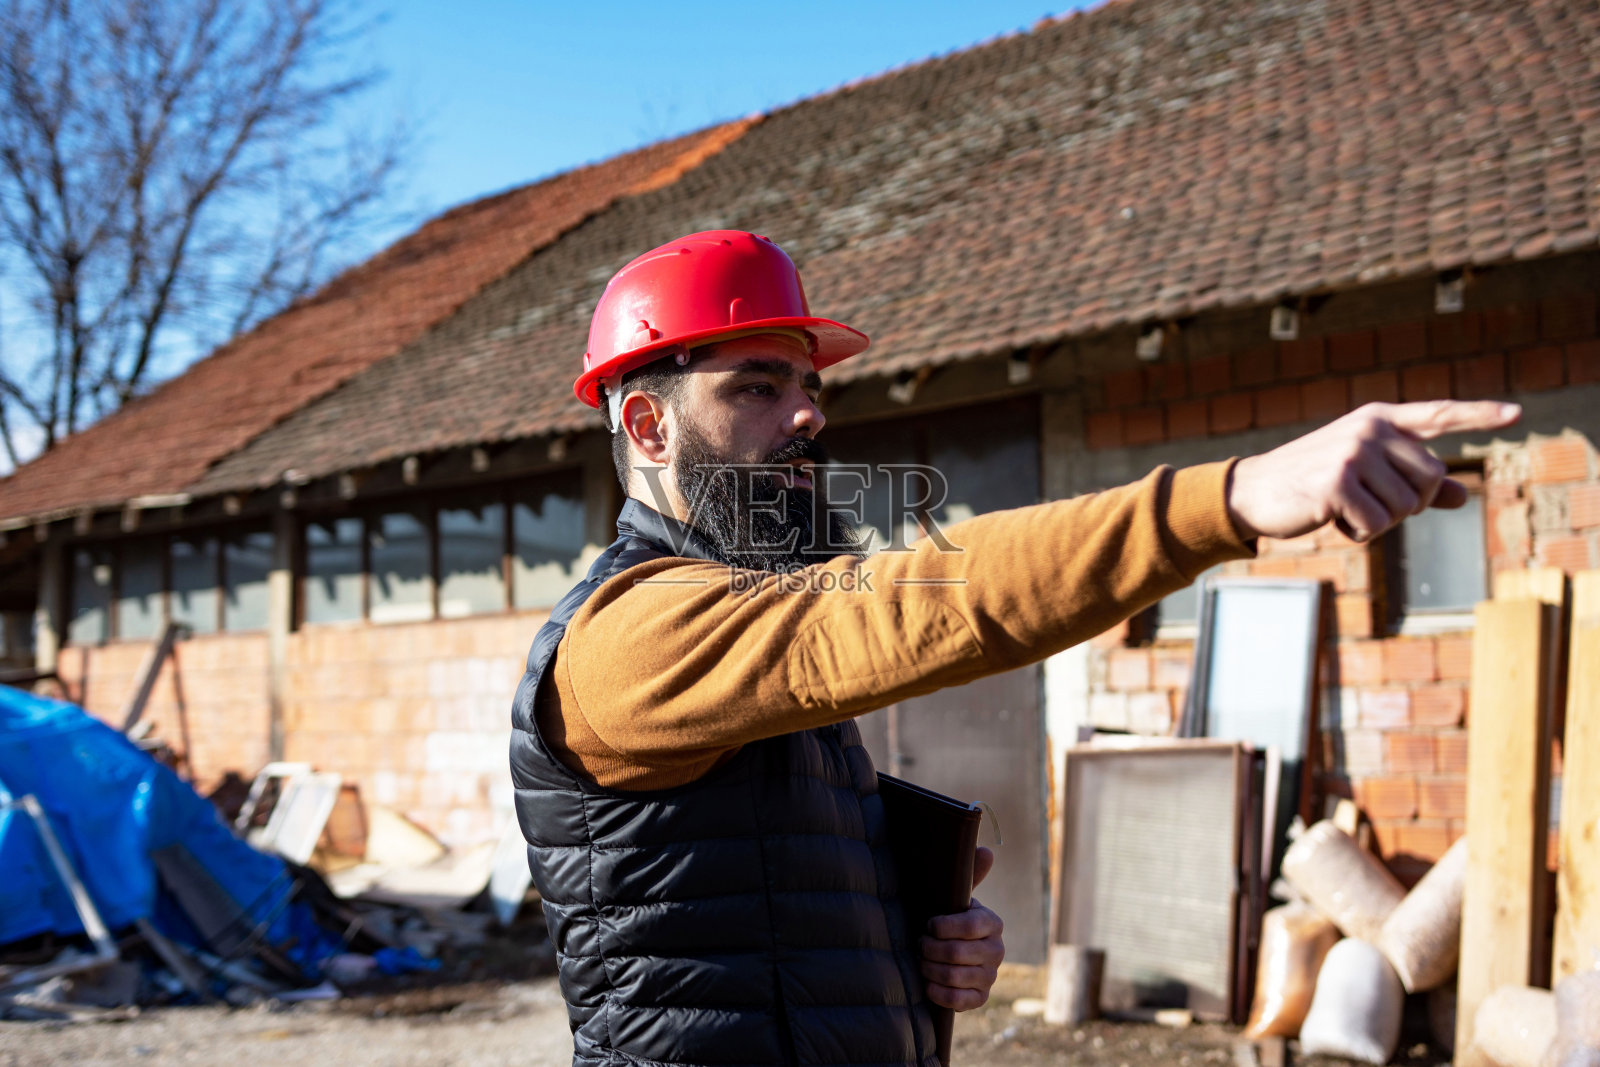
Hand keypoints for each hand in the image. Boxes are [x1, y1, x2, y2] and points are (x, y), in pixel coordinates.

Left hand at [920, 846, 1004, 1010]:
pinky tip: (926, 983)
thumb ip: (968, 874)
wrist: (948, 953)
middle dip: (929, 949)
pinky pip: (959, 1001)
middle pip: (957, 953)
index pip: (971, 925)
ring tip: (919, 960)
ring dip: (929, 969)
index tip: (928, 924)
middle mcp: (997, 950)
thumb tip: (987, 850)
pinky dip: (937, 992)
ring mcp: (990, 976)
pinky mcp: (981, 998)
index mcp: (992, 923)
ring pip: (954, 976)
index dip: (943, 927)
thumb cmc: (947, 919)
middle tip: (918, 944)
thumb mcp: (954, 897)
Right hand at [1226, 400, 1520, 542]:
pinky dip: (1358, 533)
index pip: (1437, 414)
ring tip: (1343, 509)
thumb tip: (1462, 496)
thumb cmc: (1310, 484)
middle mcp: (1369, 429)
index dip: (1479, 414)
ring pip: (1405, 506)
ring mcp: (1353, 453)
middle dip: (1406, 504)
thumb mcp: (1363, 476)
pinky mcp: (1337, 483)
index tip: (1517, 414)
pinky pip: (1377, 525)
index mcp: (1377, 420)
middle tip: (1366, 504)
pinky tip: (1331, 519)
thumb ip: (1412, 483)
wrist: (1252, 492)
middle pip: (1430, 478)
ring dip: (1379, 522)